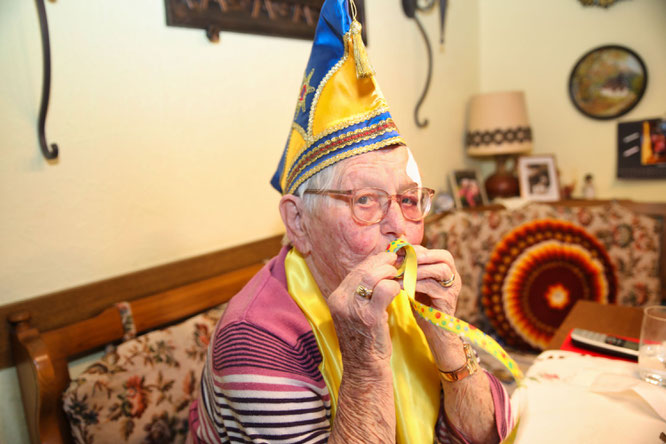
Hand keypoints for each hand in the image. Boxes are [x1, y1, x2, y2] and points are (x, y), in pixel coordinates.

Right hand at [326, 251, 400, 375]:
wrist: (364, 369)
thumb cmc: (365, 340)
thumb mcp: (356, 313)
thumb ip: (362, 293)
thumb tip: (379, 271)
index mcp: (336, 298)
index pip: (356, 271)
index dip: (374, 261)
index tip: (387, 258)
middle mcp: (341, 301)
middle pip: (363, 270)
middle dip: (383, 262)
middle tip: (397, 260)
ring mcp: (353, 309)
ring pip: (373, 276)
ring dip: (389, 271)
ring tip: (400, 273)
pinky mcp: (369, 318)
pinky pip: (386, 290)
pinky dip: (396, 286)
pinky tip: (401, 290)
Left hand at [409, 245, 465, 370]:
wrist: (433, 332)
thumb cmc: (423, 306)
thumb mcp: (418, 283)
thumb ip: (413, 269)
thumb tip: (397, 251)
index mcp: (449, 271)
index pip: (438, 252)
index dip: (419, 250)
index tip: (400, 253)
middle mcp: (455, 278)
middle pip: (445, 257)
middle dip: (422, 256)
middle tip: (402, 260)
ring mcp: (453, 289)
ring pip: (440, 270)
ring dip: (417, 269)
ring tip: (400, 273)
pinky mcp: (448, 301)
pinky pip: (431, 286)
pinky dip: (413, 284)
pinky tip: (400, 286)